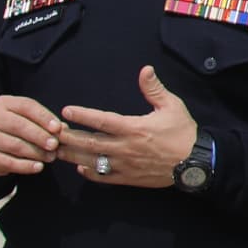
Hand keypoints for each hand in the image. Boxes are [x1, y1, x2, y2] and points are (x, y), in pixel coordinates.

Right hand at [0, 94, 66, 175]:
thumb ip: (45, 121)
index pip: (26, 106)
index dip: (43, 117)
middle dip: (40, 136)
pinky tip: (39, 167)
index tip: (58, 128)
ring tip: (51, 157)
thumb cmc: (16, 126)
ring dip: (36, 152)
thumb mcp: (28, 117)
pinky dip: (26, 166)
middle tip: (55, 145)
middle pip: (19, 126)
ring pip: (15, 145)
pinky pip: (8, 162)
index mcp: (4, 103)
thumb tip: (62, 129)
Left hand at [58, 68, 201, 187]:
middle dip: (68, 137)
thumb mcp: (172, 106)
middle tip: (51, 133)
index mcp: (133, 128)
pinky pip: (104, 177)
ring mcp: (125, 165)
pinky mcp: (128, 178)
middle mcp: (125, 147)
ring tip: (57, 151)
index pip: (101, 120)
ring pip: (92, 161)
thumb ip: (154, 89)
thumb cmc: (183, 132)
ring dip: (72, 156)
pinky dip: (90, 173)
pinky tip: (81, 168)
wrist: (196, 163)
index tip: (66, 111)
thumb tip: (145, 69)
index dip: (82, 115)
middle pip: (89, 143)